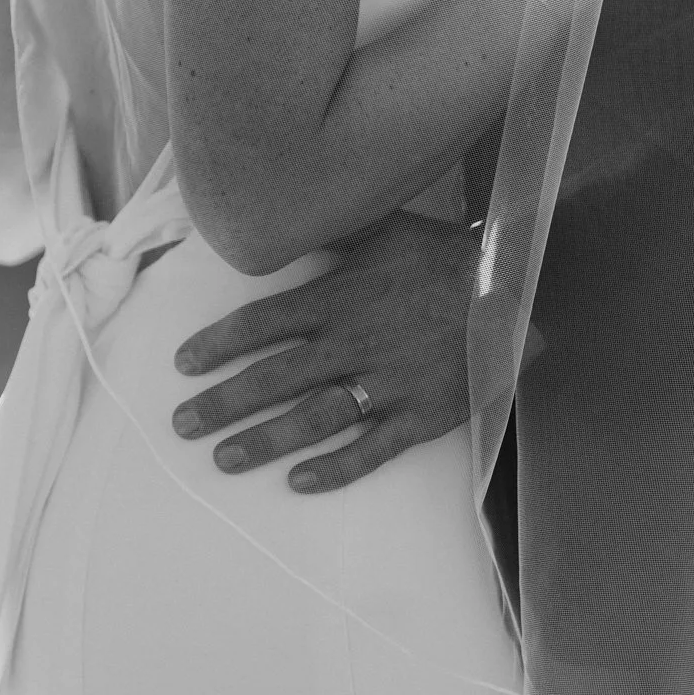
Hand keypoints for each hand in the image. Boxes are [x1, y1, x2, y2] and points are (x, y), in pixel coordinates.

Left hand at [169, 211, 478, 492]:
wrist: (511, 294)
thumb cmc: (441, 257)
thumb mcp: (382, 228)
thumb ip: (328, 230)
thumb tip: (279, 212)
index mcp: (338, 298)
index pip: (261, 323)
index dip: (217, 344)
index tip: (183, 363)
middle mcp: (353, 344)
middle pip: (274, 378)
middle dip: (223, 402)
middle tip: (181, 424)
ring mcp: (386, 384)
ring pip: (313, 419)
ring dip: (263, 441)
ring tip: (223, 458)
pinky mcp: (420, 416)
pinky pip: (371, 450)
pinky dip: (335, 469)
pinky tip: (299, 482)